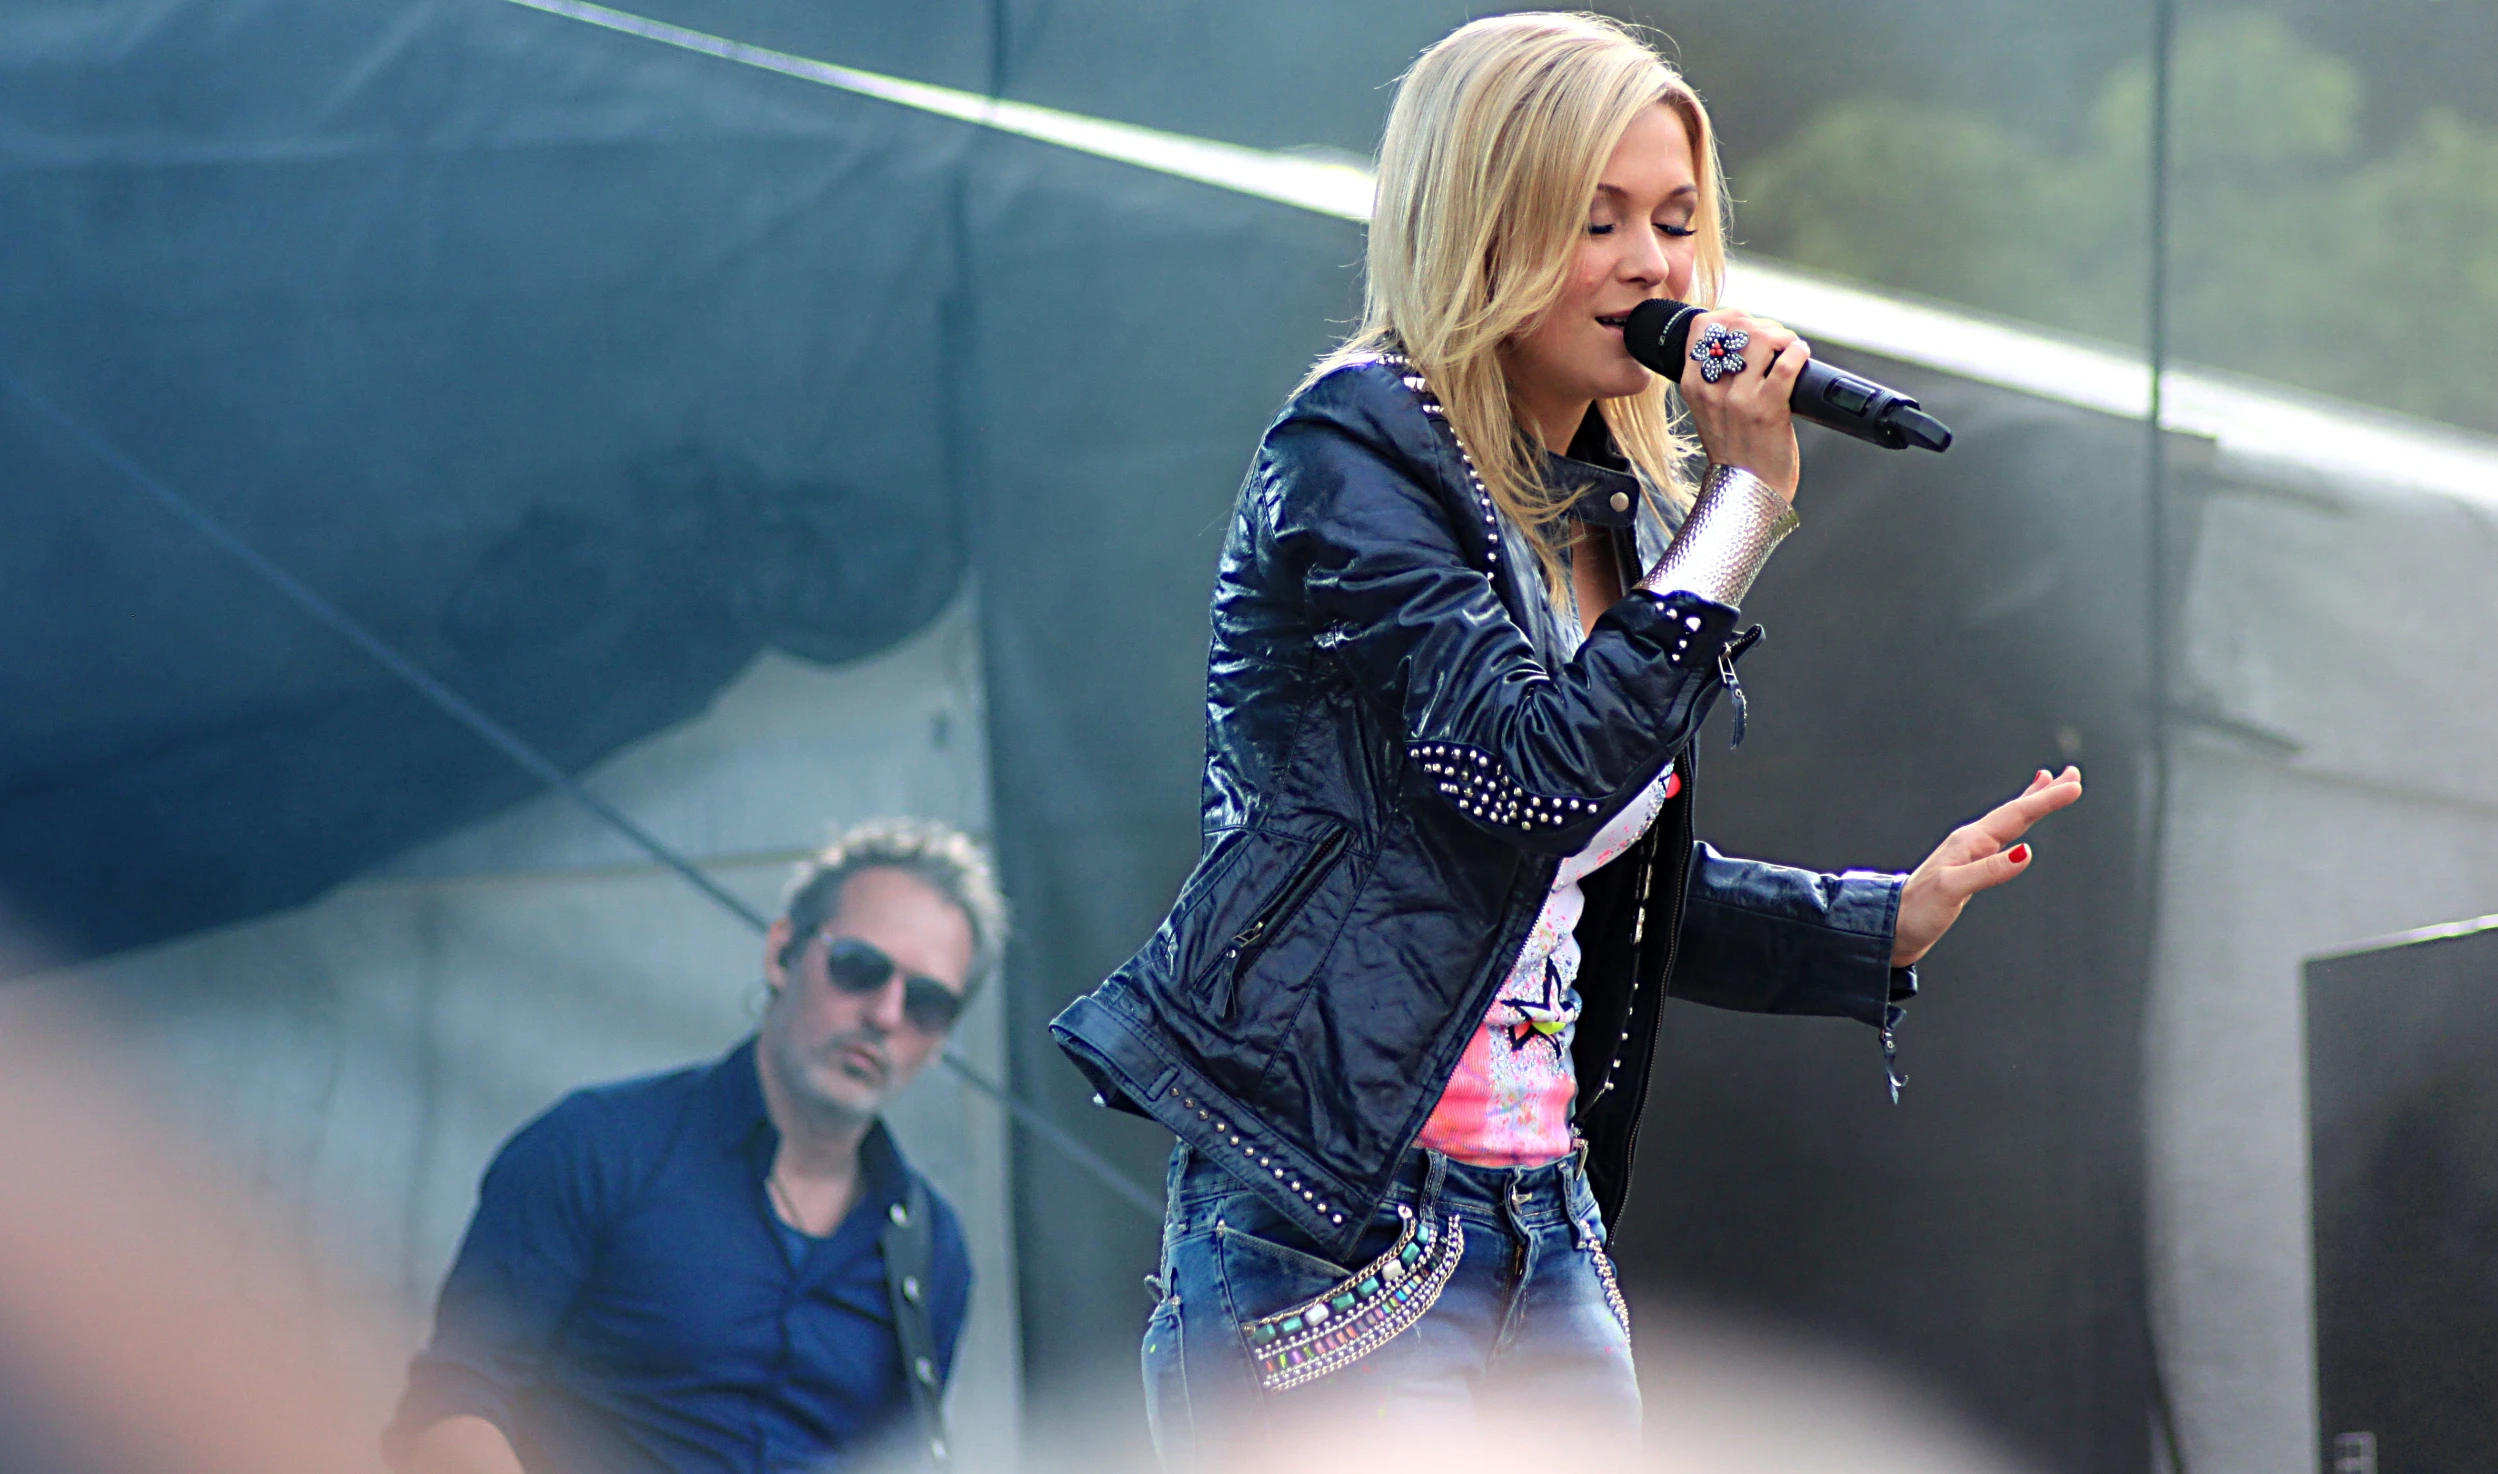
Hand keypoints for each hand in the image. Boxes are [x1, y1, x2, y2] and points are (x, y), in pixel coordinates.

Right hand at [1677, 309, 1808, 501]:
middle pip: (1736, 326)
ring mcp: (1739, 399)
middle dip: (1763, 324)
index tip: (1747, 324)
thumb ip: (1716, 380)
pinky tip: (1801, 356)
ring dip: (1782, 336)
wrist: (1744, 493)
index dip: (1730, 315)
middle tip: (1776, 340)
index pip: (1701, 327)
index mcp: (1693, 386)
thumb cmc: (1734, 453)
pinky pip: (1786, 364)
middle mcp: (1712, 390)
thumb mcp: (1709, 412)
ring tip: (1789, 348)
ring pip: (1761, 339)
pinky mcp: (1767, 410)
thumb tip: (1743, 343)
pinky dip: (1798, 352)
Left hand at [1891, 766, 2083, 968]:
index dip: (2046, 800)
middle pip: (2015, 810)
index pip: (2016, 815)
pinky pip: (2001, 835)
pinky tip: (2018, 823)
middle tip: (2074, 773)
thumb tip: (2026, 853)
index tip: (2074, 785)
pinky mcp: (1970, 864)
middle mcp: (1971, 840)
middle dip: (2045, 792)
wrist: (1893, 926)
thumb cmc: (1919, 910)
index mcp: (1970, 841)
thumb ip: (1988, 871)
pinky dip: (2015, 822)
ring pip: (2009, 819)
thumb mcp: (1953, 890)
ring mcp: (1971, 851)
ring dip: (2032, 801)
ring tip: (2049, 782)